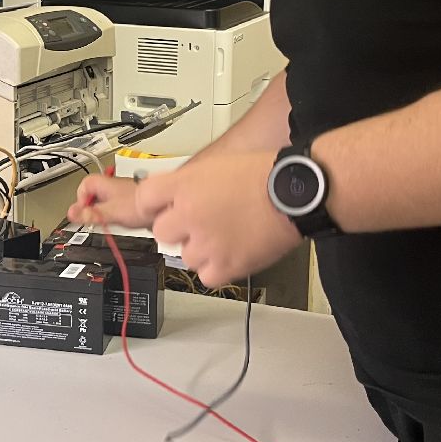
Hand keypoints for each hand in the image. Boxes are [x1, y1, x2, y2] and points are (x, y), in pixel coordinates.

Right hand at [67, 173, 153, 230]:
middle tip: (94, 218)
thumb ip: (92, 213)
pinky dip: (116, 215)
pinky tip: (121, 220)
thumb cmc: (141, 205)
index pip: (83, 186)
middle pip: (93, 195)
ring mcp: (121, 193)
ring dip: (104, 213)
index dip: (81, 200)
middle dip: (92, 208)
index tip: (83, 212)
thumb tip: (72, 214)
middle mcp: (112, 186)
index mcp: (104, 184)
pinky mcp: (129, 202)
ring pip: (105, 202)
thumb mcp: (111, 212)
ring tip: (109, 220)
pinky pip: (116, 207)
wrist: (164, 206)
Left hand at [139, 151, 301, 287]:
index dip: (153, 206)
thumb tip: (174, 197)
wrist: (295, 191)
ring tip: (226, 236)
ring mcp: (205, 242)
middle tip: (202, 223)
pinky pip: (206, 276)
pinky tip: (232, 252)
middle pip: (162, 232)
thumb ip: (189, 182)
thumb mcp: (217, 165)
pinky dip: (217, 269)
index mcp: (185, 184)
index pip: (145, 198)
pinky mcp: (225, 265)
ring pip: (185, 256)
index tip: (161, 210)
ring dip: (201, 250)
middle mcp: (189, 213)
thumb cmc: (264, 174)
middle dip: (179, 229)